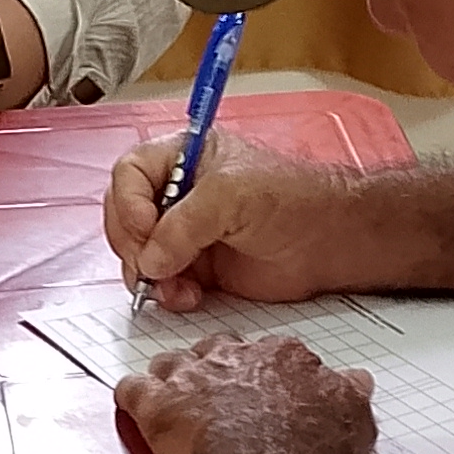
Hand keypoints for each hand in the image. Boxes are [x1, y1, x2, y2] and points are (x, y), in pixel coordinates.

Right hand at [106, 135, 363, 313]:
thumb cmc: (291, 199)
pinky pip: (160, 282)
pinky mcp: (195, 268)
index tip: (146, 229)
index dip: (129, 203)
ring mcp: (183, 233)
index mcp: (182, 158)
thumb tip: (149, 260)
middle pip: (124, 217)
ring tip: (176, 286)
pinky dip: (167, 293)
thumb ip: (184, 225)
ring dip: (149, 275)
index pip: (129, 174)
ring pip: (138, 254)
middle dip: (133, 245)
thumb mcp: (232, 195)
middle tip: (152, 265)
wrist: (329, 241)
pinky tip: (189, 296)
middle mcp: (176, 194)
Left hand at [115, 333, 376, 453]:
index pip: (266, 352)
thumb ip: (347, 391)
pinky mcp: (157, 407)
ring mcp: (191, 378)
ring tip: (173, 400)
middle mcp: (233, 357)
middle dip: (214, 371)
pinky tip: (134, 404)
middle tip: (217, 397)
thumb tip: (355, 379)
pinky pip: (132, 389)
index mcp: (281, 355)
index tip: (260, 390)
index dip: (260, 374)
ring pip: (171, 363)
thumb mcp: (350, 416)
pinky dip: (132, 398)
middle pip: (216, 351)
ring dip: (172, 380)